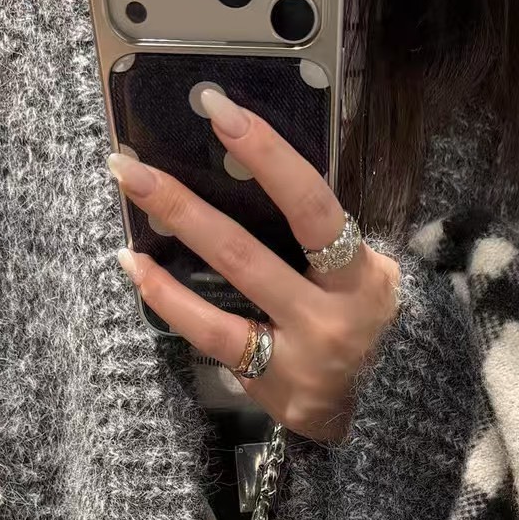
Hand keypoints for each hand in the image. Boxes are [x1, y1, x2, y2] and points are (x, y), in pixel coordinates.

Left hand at [108, 87, 399, 443]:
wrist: (389, 408)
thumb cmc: (364, 322)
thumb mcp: (363, 274)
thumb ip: (322, 234)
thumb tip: (254, 163)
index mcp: (361, 274)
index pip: (312, 205)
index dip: (267, 155)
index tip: (220, 111)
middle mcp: (331, 315)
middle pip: (248, 251)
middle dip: (185, 201)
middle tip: (132, 162)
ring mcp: (299, 353)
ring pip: (226, 289)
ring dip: (173, 235)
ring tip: (129, 193)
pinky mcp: (270, 381)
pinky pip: (211, 334)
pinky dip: (168, 298)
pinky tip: (136, 267)